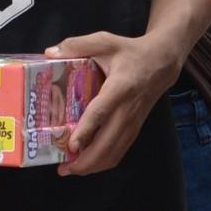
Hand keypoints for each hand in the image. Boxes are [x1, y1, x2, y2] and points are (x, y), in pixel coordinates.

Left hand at [46, 29, 177, 176]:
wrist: (161, 63)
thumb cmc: (130, 52)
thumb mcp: (105, 41)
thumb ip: (77, 45)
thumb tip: (49, 53)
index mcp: (119, 87)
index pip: (101, 112)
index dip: (86, 130)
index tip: (71, 146)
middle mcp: (127, 110)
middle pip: (107, 144)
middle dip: (85, 161)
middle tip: (63, 168)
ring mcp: (132, 123)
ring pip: (114, 153)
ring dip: (93, 166)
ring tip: (71, 169)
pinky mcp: (134, 129)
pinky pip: (119, 152)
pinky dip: (103, 162)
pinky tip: (87, 162)